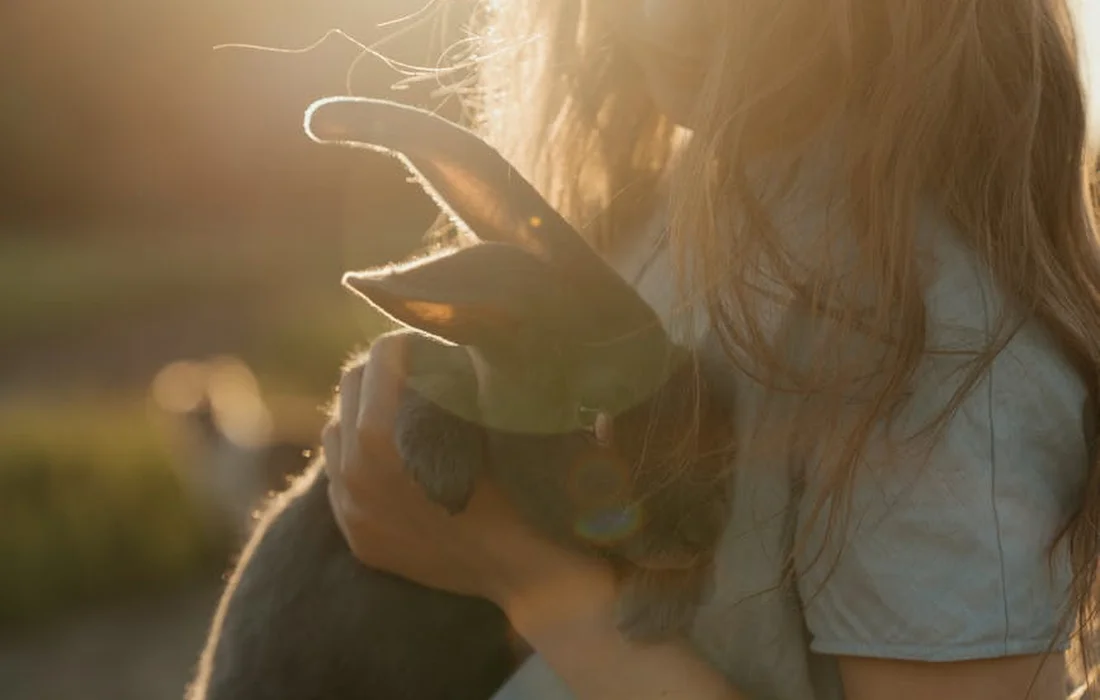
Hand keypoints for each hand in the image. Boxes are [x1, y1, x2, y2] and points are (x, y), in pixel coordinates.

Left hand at [322, 332, 742, 699]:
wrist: (529, 579)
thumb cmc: (525, 496)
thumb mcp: (499, 430)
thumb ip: (469, 385)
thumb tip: (464, 341)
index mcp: (381, 449)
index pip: (376, 367)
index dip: (402, 343)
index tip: (424, 336)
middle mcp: (355, 481)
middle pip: (349, 393)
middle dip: (381, 370)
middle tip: (414, 362)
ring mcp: (353, 513)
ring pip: (334, 434)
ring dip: (362, 412)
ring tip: (400, 404)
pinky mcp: (360, 539)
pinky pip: (339, 480)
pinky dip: (358, 457)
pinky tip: (392, 453)